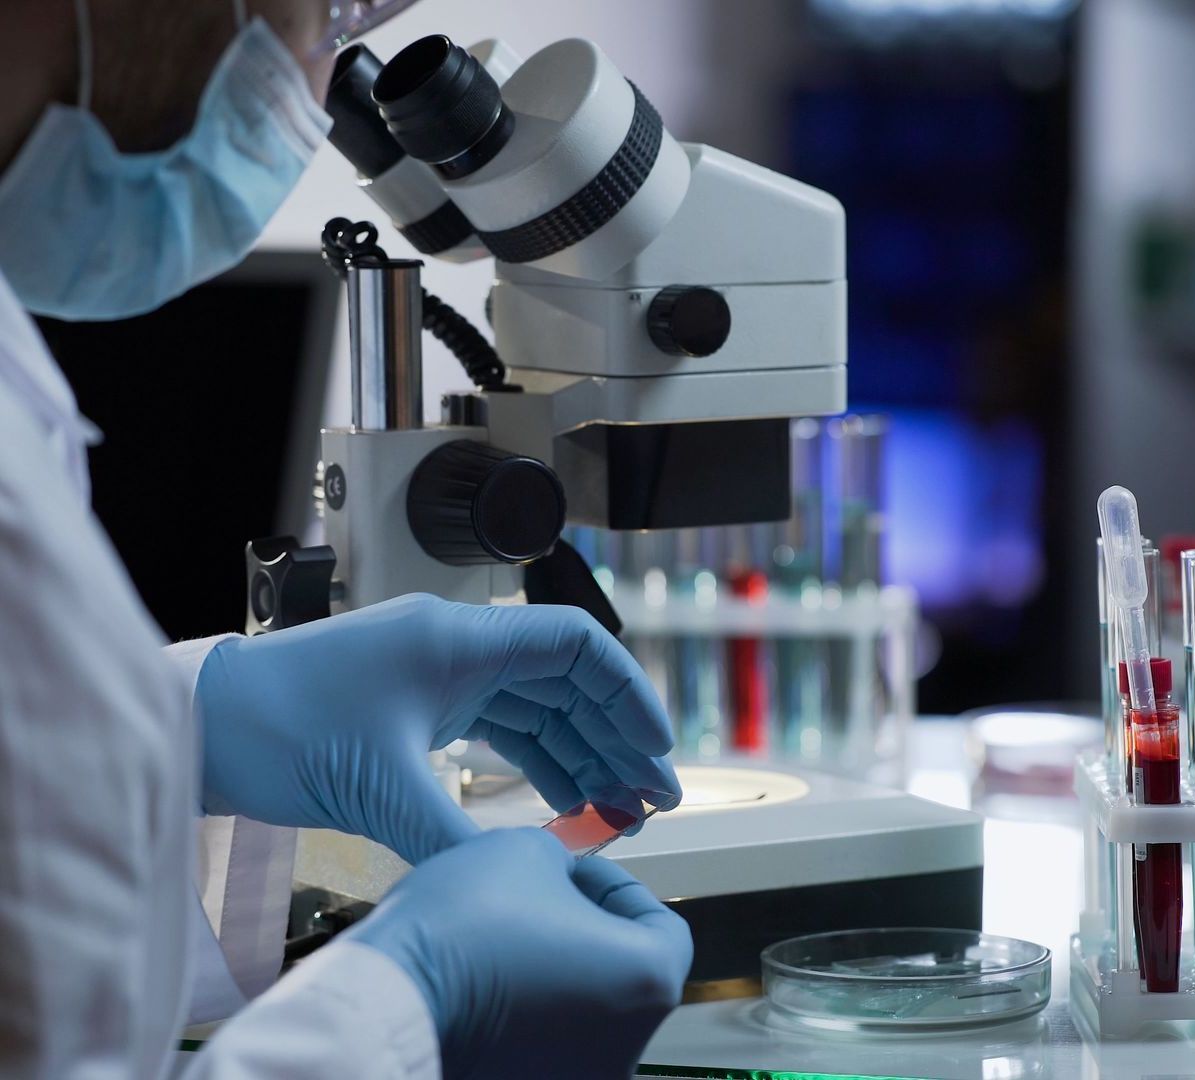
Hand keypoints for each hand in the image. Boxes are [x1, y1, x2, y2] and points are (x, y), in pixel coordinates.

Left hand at [196, 594, 679, 864]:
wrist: (207, 725)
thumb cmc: (278, 728)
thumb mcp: (378, 787)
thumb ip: (455, 832)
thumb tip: (518, 877)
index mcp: (459, 639)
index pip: (575, 645)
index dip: (626, 693)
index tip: (656, 746)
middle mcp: (460, 648)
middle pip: (567, 684)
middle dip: (617, 739)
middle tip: (656, 797)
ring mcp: (441, 677)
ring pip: (539, 711)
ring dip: (584, 757)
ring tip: (623, 812)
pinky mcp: (423, 707)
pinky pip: (502, 731)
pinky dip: (538, 766)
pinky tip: (567, 805)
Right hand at [348, 829, 691, 1079]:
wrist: (386, 1001)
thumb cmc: (466, 921)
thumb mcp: (526, 850)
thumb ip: (565, 862)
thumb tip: (562, 879)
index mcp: (648, 983)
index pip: (662, 926)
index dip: (618, 888)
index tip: (576, 870)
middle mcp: (626, 1048)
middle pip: (624, 976)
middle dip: (585, 931)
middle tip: (538, 898)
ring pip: (582, 1016)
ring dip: (555, 973)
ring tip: (503, 939)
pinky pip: (540, 1048)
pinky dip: (525, 1017)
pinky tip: (484, 983)